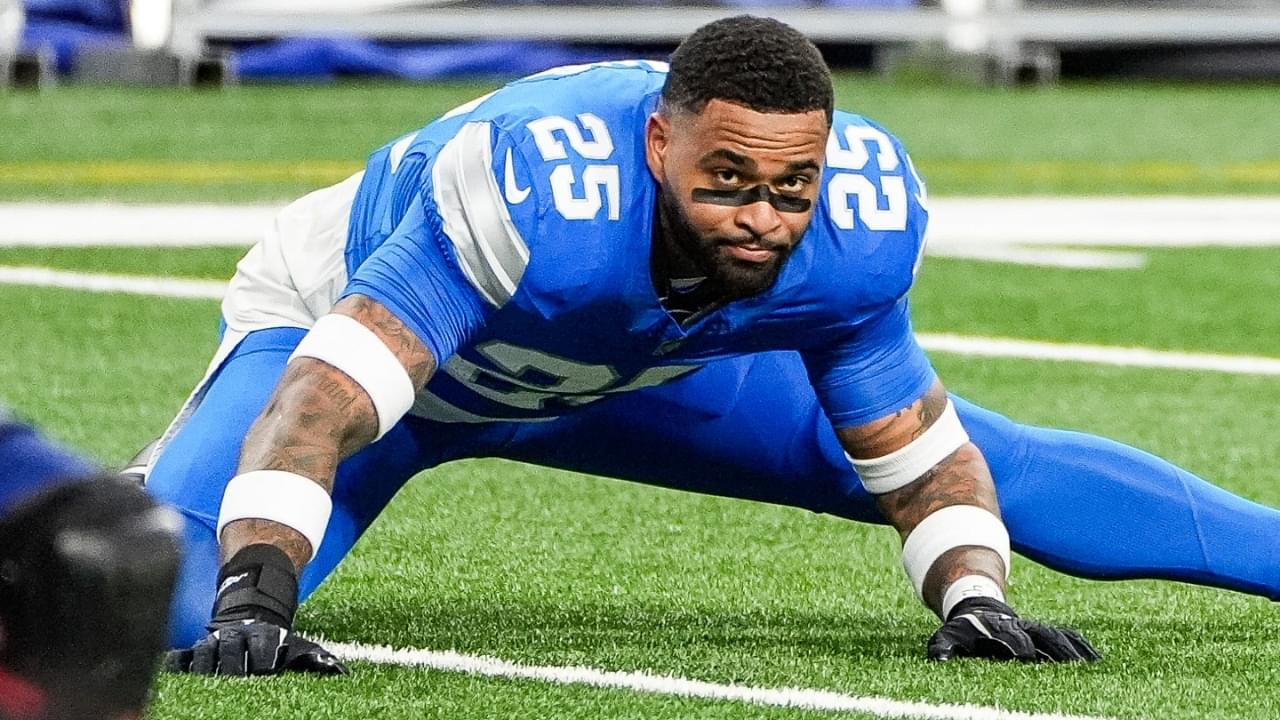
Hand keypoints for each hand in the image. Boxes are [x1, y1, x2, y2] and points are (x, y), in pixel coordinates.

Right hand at [164, 619, 347, 675]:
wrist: (249, 612)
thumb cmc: (276, 641)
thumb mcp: (296, 644)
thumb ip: (314, 659)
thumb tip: (340, 673)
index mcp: (262, 634)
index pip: (261, 644)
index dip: (263, 656)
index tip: (266, 670)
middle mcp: (235, 635)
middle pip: (230, 649)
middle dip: (233, 664)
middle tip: (236, 679)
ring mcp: (212, 642)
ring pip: (204, 653)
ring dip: (205, 668)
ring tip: (205, 684)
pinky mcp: (193, 650)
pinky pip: (179, 658)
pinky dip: (175, 666)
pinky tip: (172, 678)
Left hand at [927, 597, 1100, 662]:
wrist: (981, 609)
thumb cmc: (965, 630)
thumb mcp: (949, 636)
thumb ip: (943, 647)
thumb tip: (937, 659)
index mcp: (1000, 629)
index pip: (1010, 638)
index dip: (1016, 645)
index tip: (1024, 656)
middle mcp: (1023, 627)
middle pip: (1041, 637)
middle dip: (1052, 650)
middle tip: (1066, 666)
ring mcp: (1037, 629)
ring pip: (1059, 638)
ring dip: (1073, 652)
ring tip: (1091, 667)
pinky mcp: (1048, 632)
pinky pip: (1069, 638)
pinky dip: (1082, 648)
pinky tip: (1097, 662)